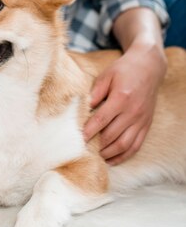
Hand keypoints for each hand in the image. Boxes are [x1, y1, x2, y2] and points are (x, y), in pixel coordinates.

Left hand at [84, 43, 165, 164]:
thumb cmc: (125, 69)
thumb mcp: (107, 75)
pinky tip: (111, 159)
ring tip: (96, 156)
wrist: (149, 67)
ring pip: (124, 145)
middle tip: (82, 150)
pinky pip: (136, 146)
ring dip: (109, 154)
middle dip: (96, 145)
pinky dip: (123, 156)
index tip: (77, 139)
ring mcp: (141, 121)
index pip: (101, 120)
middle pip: (112, 135)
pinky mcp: (146, 125)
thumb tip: (84, 108)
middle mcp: (133, 112)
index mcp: (121, 98)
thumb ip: (95, 92)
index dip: (88, 131)